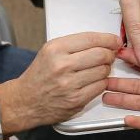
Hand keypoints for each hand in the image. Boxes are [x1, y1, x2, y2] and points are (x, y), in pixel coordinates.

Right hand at [0, 32, 118, 134]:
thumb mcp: (51, 51)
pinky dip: (101, 83)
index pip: (91, 39)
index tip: (114, 41)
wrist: (25, 100)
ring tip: (97, 69)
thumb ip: (76, 45)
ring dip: (105, 69)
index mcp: (56, 49)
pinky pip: (100, 87)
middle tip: (109, 55)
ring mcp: (70, 84)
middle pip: (101, 55)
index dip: (108, 39)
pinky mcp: (76, 100)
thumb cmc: (40, 74)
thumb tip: (105, 41)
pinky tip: (92, 81)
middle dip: (110, 54)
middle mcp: (62, 65)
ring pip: (103, 71)